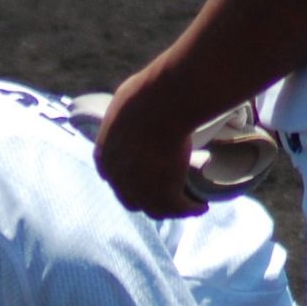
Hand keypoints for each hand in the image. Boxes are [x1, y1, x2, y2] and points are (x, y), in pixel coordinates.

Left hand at [70, 93, 277, 203]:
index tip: (143, 177)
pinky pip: (179, 208)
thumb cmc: (144, 95)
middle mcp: (117, 179)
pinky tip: (202, 206)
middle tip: (166, 194)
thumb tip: (136, 104)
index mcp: (104, 157)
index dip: (127, 180)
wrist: (161, 106)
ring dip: (171, 209)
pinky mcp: (164, 195)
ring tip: (188, 206)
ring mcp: (140, 190)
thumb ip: (127, 114)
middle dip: (146, 199)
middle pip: (130, 199)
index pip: (112, 178)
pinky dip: (191, 209)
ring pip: (156, 210)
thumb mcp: (125, 102)